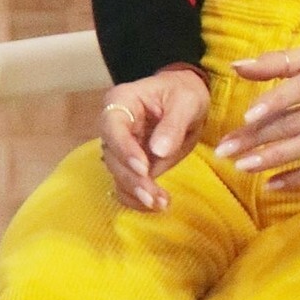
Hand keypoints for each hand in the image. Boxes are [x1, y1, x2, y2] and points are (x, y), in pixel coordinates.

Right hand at [99, 65, 209, 211]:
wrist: (186, 101)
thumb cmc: (183, 93)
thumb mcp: (185, 101)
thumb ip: (173, 124)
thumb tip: (159, 150)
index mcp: (121, 102)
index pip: (113, 127)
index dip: (124, 149)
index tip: (143, 168)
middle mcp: (114, 126)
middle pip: (113, 156)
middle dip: (132, 179)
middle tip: (153, 195)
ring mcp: (120, 147)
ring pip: (118, 174)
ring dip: (137, 192)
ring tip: (161, 203)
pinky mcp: (129, 165)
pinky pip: (126, 185)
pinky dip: (137, 199)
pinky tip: (156, 206)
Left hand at [214, 47, 299, 188]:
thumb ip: (277, 62)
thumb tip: (237, 65)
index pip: (299, 89)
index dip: (274, 103)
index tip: (247, 116)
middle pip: (295, 122)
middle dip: (258, 137)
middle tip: (225, 149)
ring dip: (273, 158)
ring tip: (242, 166)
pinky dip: (298, 178)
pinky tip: (271, 185)